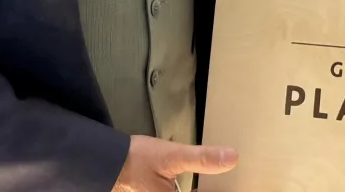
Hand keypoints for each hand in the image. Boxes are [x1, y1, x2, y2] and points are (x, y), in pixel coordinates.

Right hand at [112, 135, 235, 191]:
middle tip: (229, 181)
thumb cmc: (138, 160)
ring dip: (203, 188)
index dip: (221, 190)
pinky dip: (193, 189)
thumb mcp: (172, 156)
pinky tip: (199, 183)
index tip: (238, 184)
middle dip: (212, 188)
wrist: (106, 162)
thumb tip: (232, 158)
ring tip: (218, 180)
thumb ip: (202, 159)